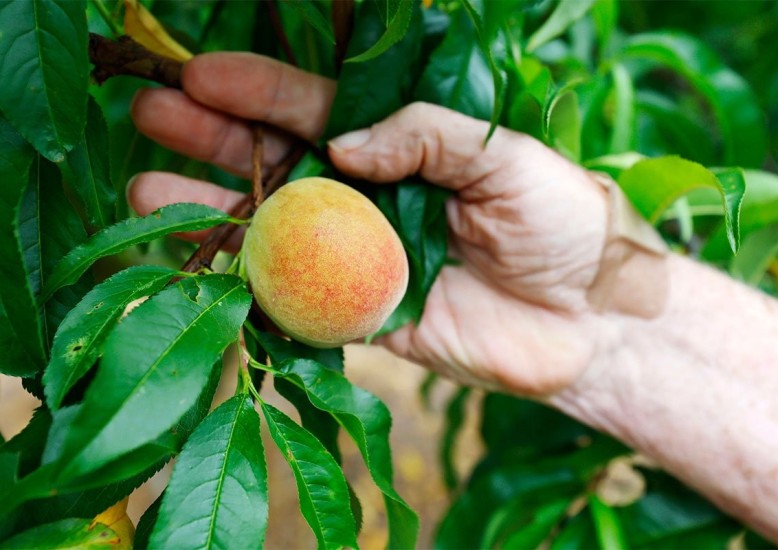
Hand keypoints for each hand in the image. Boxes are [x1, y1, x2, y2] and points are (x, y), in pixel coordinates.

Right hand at [129, 52, 610, 396]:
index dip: (261, 91)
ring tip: (144, 185)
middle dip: (214, 136)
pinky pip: (295, 299)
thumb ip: (425, 135)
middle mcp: (370, 196)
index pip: (317, 110)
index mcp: (402, 147)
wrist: (593, 323)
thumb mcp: (505, 157)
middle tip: (151, 111)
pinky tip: (196, 262)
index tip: (203, 74)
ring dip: (209, 207)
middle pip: (278, 161)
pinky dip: (246, 284)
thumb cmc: (563, 224)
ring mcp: (359, 256)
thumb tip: (340, 144)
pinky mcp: (363, 315)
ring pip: (272, 228)